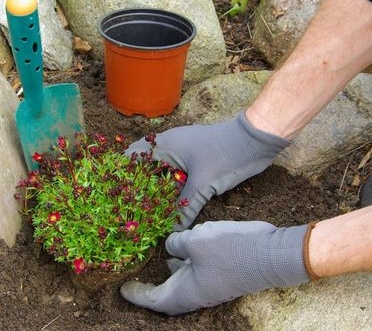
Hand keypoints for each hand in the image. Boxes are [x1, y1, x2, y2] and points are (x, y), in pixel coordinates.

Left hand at [120, 221, 314, 314]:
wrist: (272, 255)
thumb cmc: (230, 249)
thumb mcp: (195, 240)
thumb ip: (176, 244)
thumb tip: (169, 247)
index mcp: (186, 291)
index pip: (154, 299)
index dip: (136, 294)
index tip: (122, 289)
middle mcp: (197, 293)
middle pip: (167, 295)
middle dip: (150, 287)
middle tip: (136, 276)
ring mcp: (211, 286)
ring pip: (182, 283)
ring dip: (168, 275)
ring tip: (155, 260)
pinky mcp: (222, 276)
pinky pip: (196, 274)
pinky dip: (184, 265)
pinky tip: (181, 249)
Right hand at [127, 111, 289, 229]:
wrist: (256, 141)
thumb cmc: (226, 154)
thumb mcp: (203, 184)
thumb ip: (185, 207)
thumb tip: (172, 231)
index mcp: (165, 145)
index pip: (132, 156)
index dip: (122, 173)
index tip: (115, 194)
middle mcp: (170, 148)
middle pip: (146, 168)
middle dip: (138, 187)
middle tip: (129, 209)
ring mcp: (184, 155)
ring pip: (162, 175)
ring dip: (157, 191)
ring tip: (146, 213)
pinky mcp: (196, 164)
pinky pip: (178, 179)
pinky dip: (173, 192)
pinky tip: (171, 209)